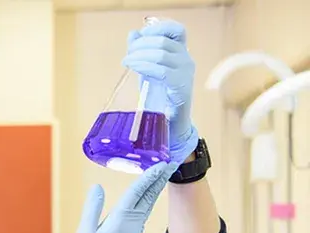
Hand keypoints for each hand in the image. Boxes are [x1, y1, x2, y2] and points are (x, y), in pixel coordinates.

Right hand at [52, 162, 177, 232]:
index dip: (149, 176)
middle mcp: (132, 228)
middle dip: (157, 182)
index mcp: (121, 222)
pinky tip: (140, 204)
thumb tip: (97, 187)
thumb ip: (92, 209)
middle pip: (147, 200)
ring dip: (151, 193)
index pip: (138, 193)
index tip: (162, 163)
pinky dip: (142, 207)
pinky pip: (138, 220)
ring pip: (144, 210)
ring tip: (156, 179)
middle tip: (168, 165)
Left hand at [122, 19, 198, 162]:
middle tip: (128, 54)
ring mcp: (185, 72)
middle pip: (163, 41)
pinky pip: (161, 70)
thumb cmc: (159, 97)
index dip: (158, 28)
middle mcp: (186, 59)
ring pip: (161, 53)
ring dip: (139, 55)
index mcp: (181, 53)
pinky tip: (133, 67)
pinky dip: (144, 66)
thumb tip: (132, 34)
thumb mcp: (149, 71)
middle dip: (141, 44)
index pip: (176, 30)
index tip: (140, 36)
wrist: (171, 124)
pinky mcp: (181, 86)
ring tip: (127, 61)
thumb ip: (142, 53)